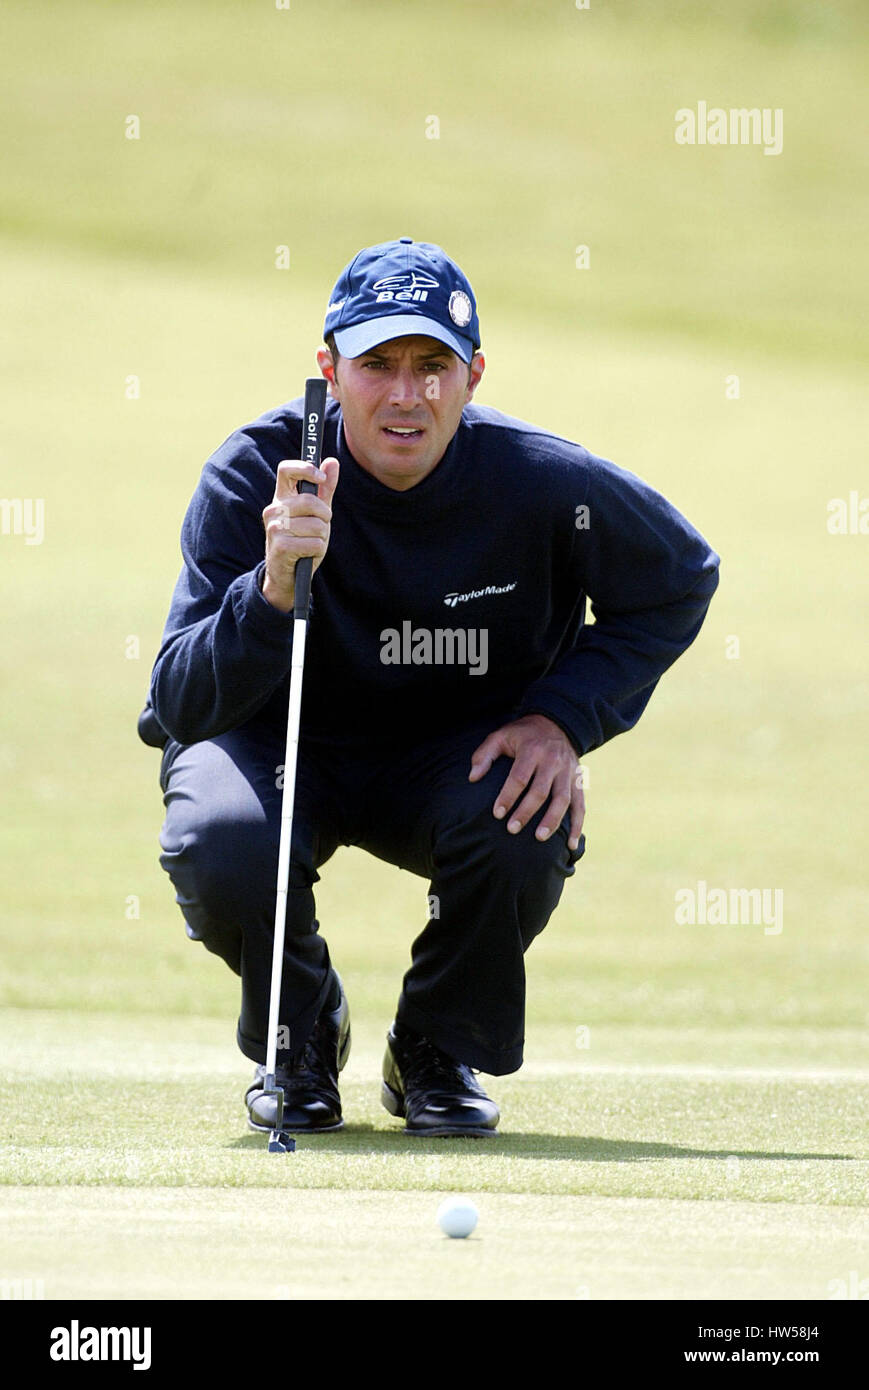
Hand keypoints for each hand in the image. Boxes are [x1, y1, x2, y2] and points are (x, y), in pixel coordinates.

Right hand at [261, 456, 339, 611]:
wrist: (286, 574)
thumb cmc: (301, 540)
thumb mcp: (315, 513)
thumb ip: (324, 489)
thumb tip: (332, 461)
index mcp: (281, 497)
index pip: (286, 470)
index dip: (305, 468)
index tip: (320, 476)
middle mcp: (274, 509)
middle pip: (311, 501)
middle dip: (325, 516)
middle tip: (320, 526)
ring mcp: (275, 527)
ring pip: (316, 525)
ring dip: (321, 536)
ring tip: (310, 543)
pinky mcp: (280, 546)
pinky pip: (315, 543)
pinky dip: (318, 550)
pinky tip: (307, 554)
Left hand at [468, 714, 584, 850]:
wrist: (558, 722)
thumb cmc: (523, 734)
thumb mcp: (501, 735)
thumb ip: (484, 755)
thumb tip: (473, 778)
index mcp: (532, 750)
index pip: (519, 777)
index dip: (508, 796)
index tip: (496, 814)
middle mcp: (553, 761)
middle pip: (540, 791)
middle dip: (526, 812)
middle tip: (512, 829)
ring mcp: (568, 772)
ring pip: (562, 799)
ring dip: (552, 821)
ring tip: (539, 838)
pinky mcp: (578, 781)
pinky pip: (580, 805)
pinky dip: (578, 826)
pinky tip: (571, 846)